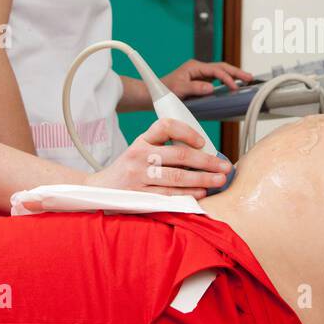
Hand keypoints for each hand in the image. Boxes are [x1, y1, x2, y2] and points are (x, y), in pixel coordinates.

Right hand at [92, 117, 229, 196]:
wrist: (99, 190)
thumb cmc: (129, 170)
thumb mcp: (140, 152)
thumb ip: (165, 149)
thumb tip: (202, 154)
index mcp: (141, 141)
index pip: (165, 126)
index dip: (187, 131)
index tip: (202, 141)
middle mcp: (139, 156)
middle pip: (179, 155)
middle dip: (207, 161)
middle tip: (224, 166)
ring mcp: (138, 177)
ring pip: (177, 177)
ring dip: (203, 179)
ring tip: (219, 180)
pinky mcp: (139, 196)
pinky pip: (169, 195)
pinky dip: (188, 194)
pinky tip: (201, 193)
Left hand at [162, 59, 254, 98]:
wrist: (154, 95)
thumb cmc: (165, 91)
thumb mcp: (180, 89)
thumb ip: (195, 88)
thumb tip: (211, 88)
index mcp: (194, 67)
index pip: (216, 70)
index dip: (227, 78)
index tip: (234, 87)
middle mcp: (198, 69)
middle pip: (221, 67)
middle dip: (236, 72)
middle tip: (249, 77)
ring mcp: (199, 75)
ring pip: (220, 72)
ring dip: (233, 75)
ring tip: (246, 80)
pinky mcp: (199, 81)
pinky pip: (216, 79)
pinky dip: (226, 81)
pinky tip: (233, 85)